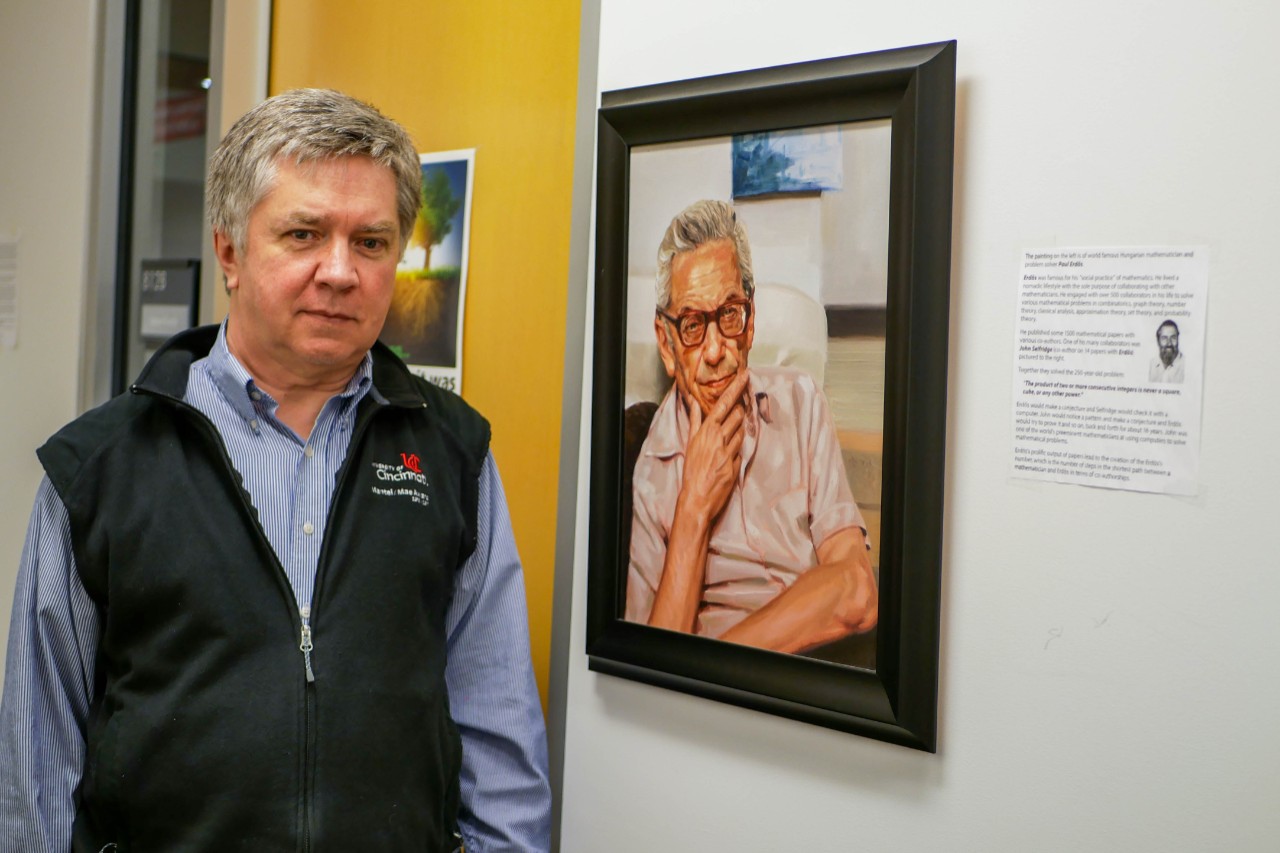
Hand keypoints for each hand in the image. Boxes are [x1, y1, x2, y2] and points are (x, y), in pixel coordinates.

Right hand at [677, 371, 748, 519]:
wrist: (696, 497)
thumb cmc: (691, 470)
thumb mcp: (690, 443)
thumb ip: (695, 421)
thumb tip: (692, 402)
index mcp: (707, 430)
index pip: (724, 403)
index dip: (736, 387)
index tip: (746, 374)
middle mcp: (719, 437)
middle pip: (738, 414)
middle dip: (740, 410)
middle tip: (740, 408)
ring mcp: (729, 451)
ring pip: (742, 431)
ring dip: (739, 430)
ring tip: (728, 438)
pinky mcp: (737, 464)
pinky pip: (741, 450)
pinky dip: (737, 450)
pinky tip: (727, 457)